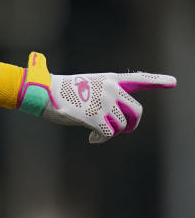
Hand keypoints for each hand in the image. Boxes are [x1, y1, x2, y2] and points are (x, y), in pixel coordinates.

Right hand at [19, 52, 175, 143]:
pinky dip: (101, 138)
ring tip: (96, 133)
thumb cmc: (58, 90)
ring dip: (110, 132)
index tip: (173, 82)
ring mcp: (105, 103)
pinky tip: (92, 138)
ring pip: (122, 125)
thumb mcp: (85, 85)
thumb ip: (103, 95)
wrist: (43, 92)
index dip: (158, 81)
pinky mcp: (97, 117)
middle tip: (121, 130)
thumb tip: (112, 115)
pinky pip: (109, 133)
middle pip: (137, 111)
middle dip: (132, 124)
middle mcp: (112, 89)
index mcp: (109, 79)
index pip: (139, 79)